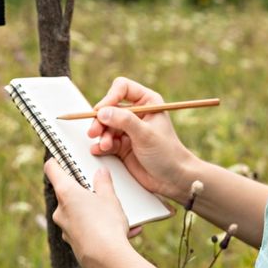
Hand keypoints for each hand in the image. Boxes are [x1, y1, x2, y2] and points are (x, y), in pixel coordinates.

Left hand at [44, 159, 138, 267]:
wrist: (107, 259)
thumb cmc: (106, 224)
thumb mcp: (110, 198)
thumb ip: (104, 183)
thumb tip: (101, 173)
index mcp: (66, 193)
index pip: (52, 169)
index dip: (56, 160)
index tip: (61, 156)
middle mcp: (60, 210)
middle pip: (67, 192)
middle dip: (84, 189)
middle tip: (100, 187)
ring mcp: (65, 228)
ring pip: (78, 212)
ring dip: (94, 210)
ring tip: (119, 213)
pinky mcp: (73, 242)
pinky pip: (86, 229)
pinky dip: (99, 227)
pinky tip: (122, 230)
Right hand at [88, 77, 197, 202]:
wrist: (172, 179)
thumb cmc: (167, 153)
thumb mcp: (145, 134)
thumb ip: (124, 121)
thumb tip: (102, 111)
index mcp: (147, 102)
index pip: (122, 88)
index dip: (110, 97)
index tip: (102, 111)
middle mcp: (136, 113)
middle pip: (110, 107)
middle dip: (101, 120)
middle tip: (95, 131)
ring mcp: (128, 129)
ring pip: (105, 125)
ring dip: (102, 135)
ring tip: (105, 145)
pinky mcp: (122, 145)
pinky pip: (106, 140)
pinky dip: (101, 145)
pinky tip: (99, 150)